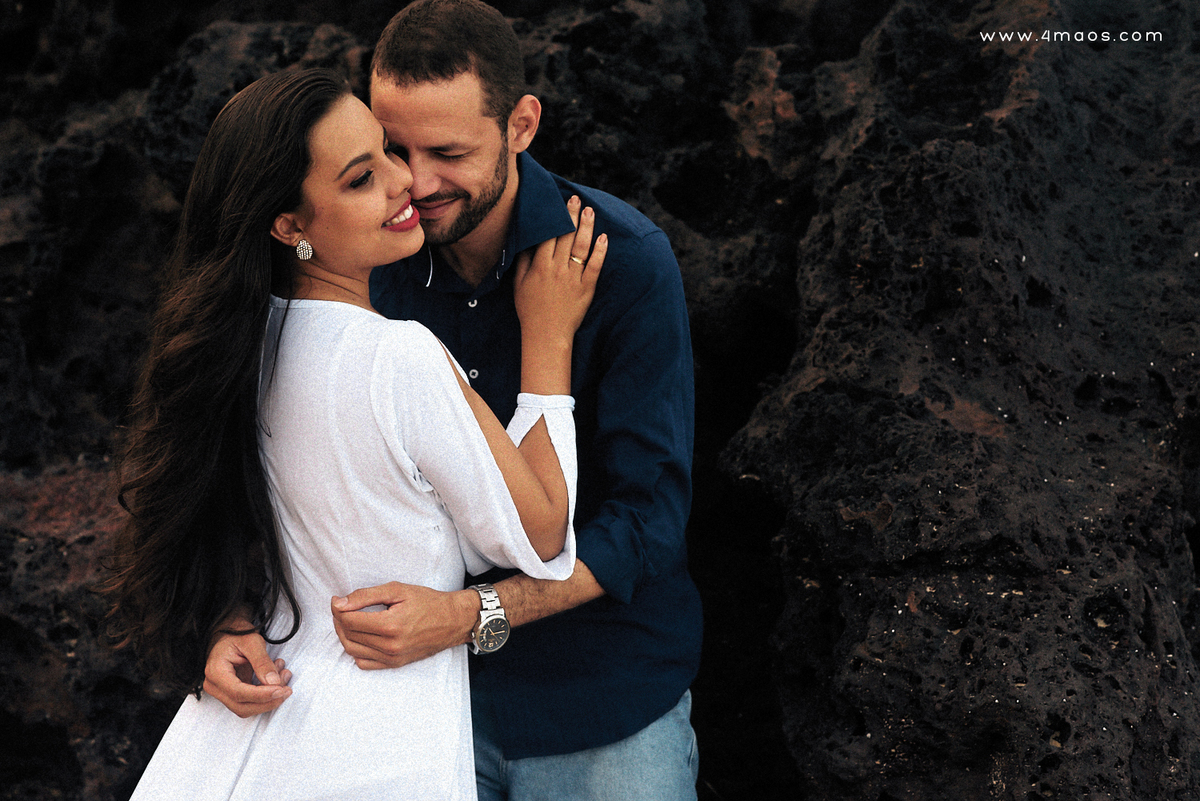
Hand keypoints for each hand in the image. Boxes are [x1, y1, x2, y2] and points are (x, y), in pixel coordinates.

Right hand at [202, 619, 292, 717]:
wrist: (228, 631)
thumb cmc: (237, 633)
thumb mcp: (252, 641)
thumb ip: (262, 662)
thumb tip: (274, 683)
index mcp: (216, 672)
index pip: (239, 693)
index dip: (262, 695)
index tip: (281, 691)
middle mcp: (215, 686)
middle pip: (242, 707)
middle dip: (268, 701)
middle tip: (287, 689)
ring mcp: (222, 691)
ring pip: (247, 708)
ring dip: (269, 698)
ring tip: (283, 675)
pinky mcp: (232, 693)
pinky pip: (250, 701)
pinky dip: (266, 694)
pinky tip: (277, 677)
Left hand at [331, 583, 477, 669]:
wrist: (453, 620)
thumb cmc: (428, 602)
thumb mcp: (397, 590)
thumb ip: (365, 596)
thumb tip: (339, 603)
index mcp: (390, 625)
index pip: (349, 620)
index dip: (338, 608)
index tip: (337, 599)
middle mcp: (390, 646)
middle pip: (348, 635)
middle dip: (339, 620)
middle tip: (341, 607)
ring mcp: (392, 658)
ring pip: (352, 650)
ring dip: (344, 634)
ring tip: (347, 620)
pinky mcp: (395, 664)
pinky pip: (364, 663)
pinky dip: (355, 650)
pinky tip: (360, 637)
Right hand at [513, 195, 606, 342]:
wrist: (546, 335)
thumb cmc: (529, 310)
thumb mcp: (518, 285)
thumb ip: (522, 261)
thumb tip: (527, 241)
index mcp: (540, 266)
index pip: (549, 235)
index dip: (556, 217)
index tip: (561, 203)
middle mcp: (557, 269)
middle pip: (567, 236)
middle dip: (572, 215)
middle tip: (577, 200)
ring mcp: (573, 278)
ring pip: (582, 247)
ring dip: (587, 227)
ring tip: (590, 212)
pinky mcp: (586, 289)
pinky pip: (595, 266)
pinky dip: (600, 251)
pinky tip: (604, 238)